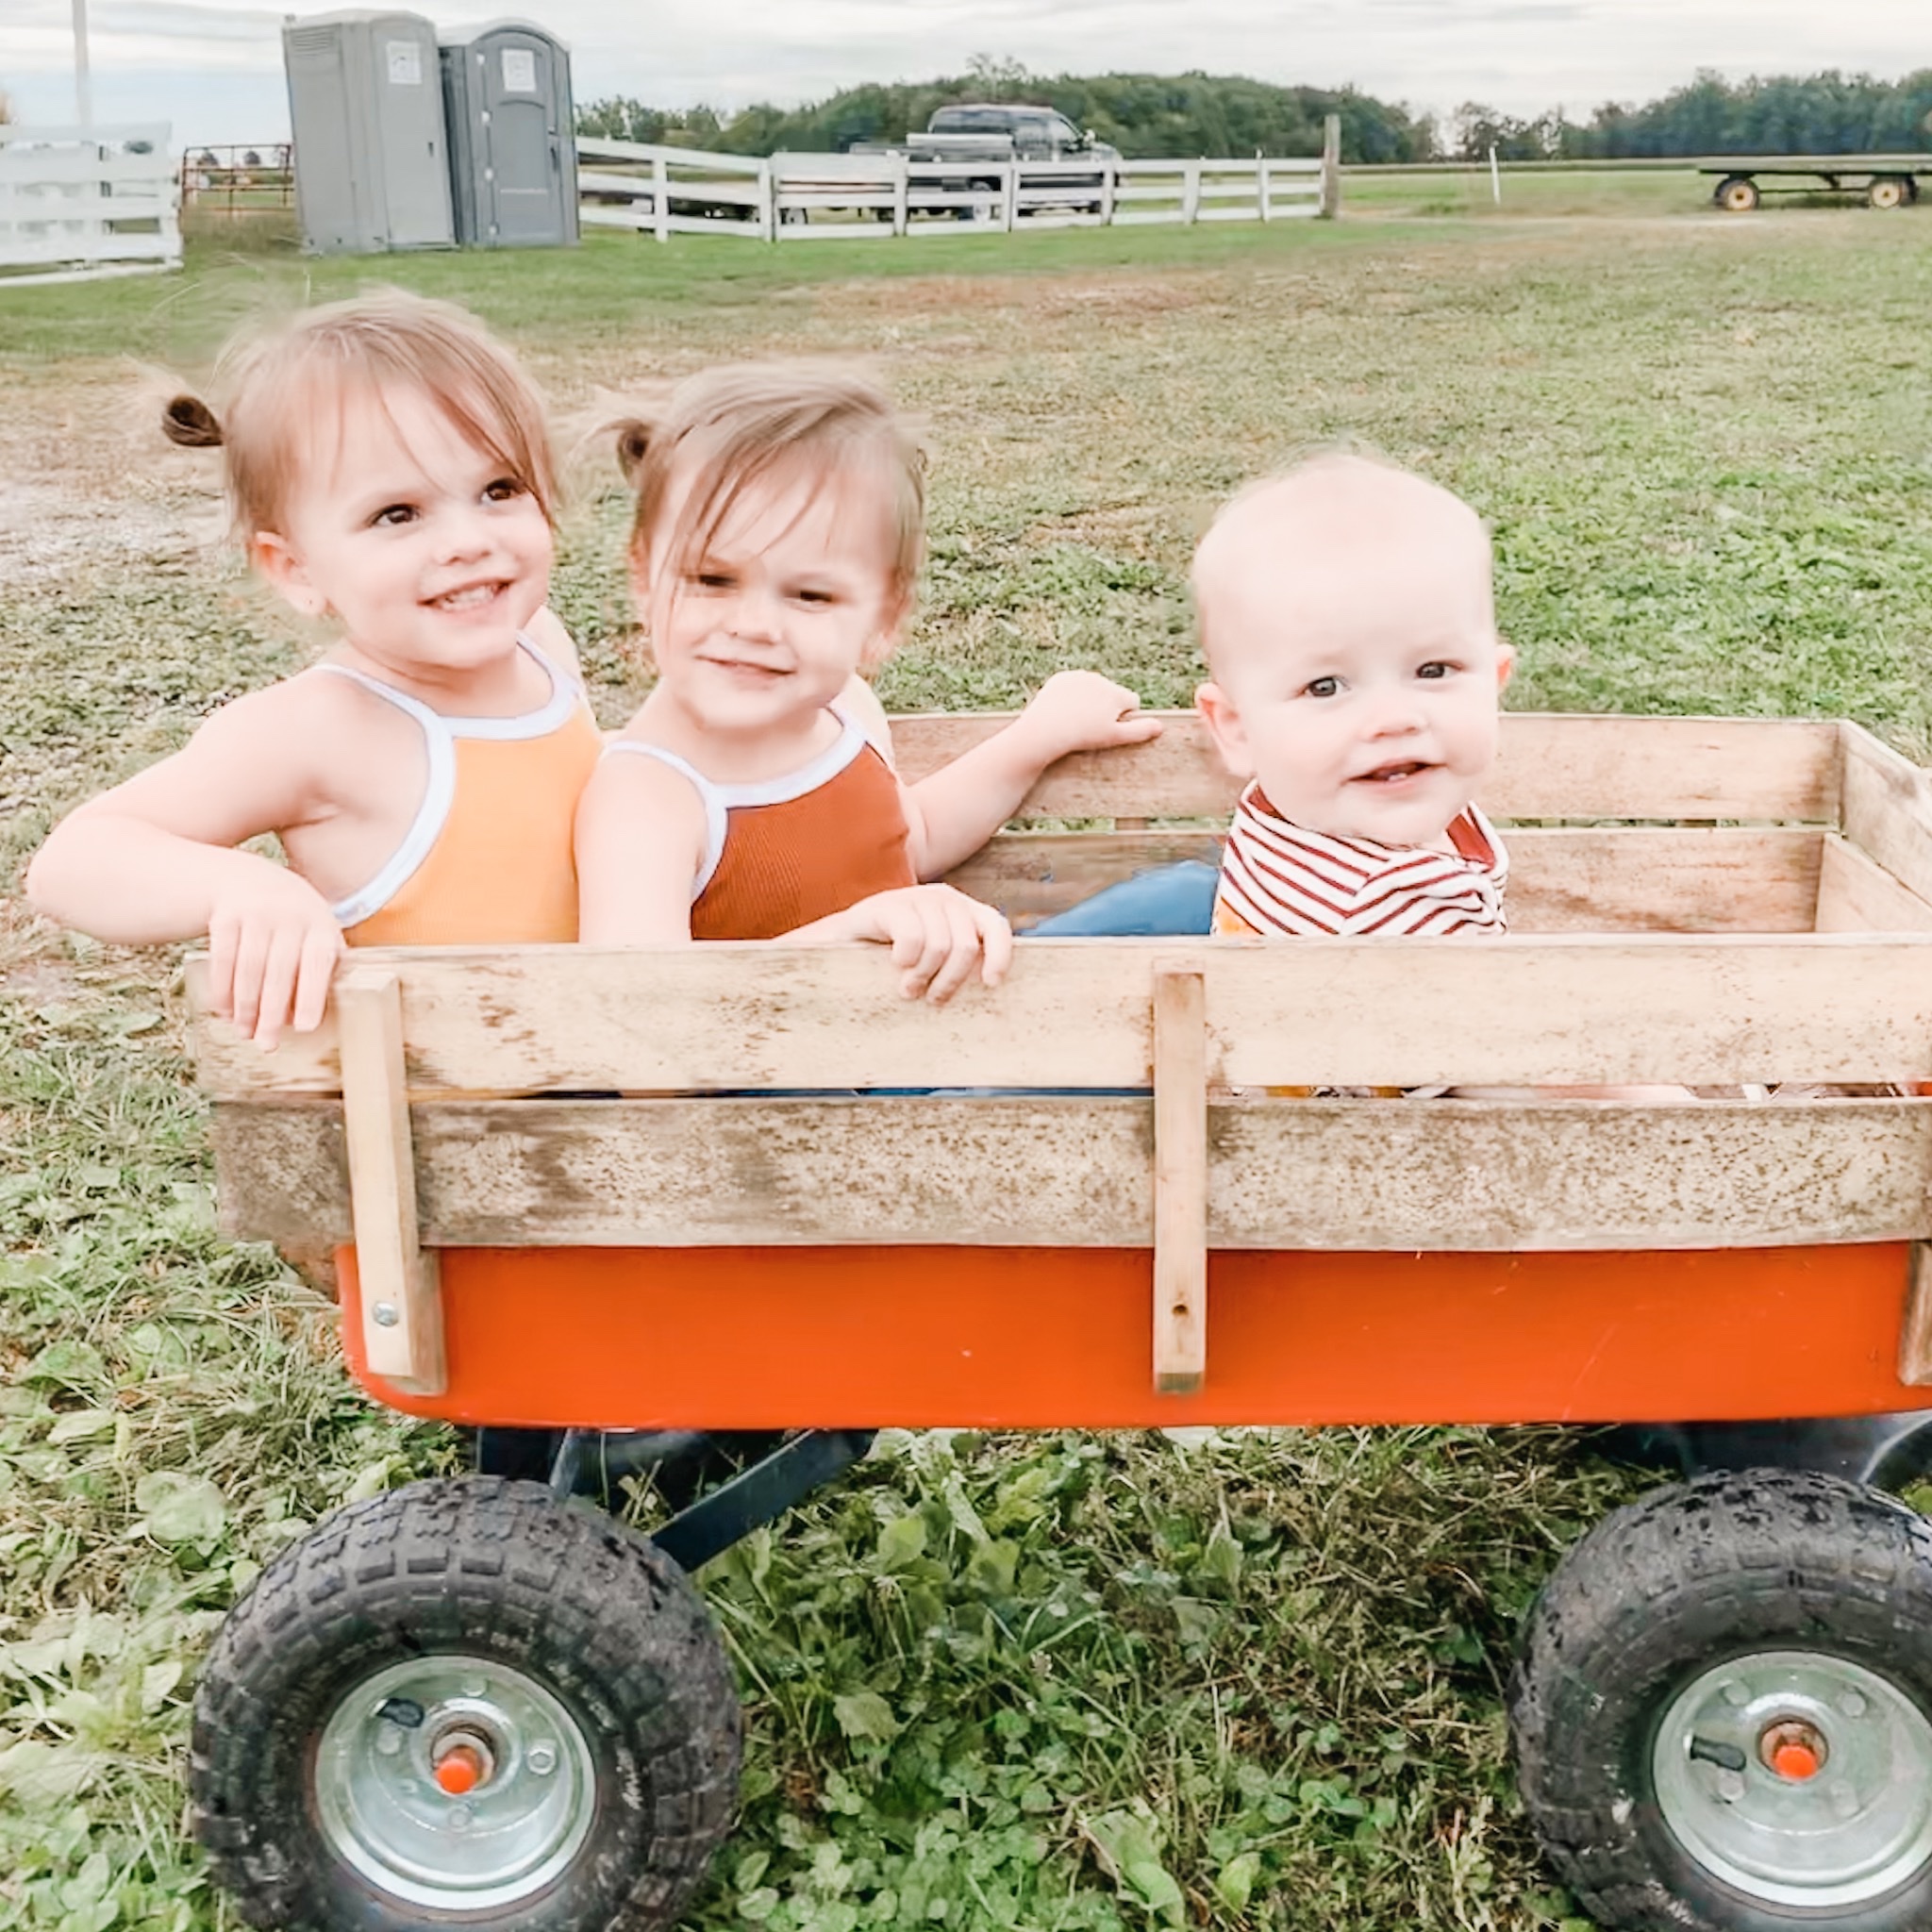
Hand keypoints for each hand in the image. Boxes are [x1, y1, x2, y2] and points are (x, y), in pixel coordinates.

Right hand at [206, 866, 343, 1049]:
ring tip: (245, 1031)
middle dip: (271, 1014)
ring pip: (249, 970)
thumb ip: (325, 964)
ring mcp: (256, 914)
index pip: (318, 964)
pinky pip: (223, 960)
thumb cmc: (295, 919)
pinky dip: (222, 989)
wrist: (249, 877)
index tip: (304, 1028)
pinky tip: (224, 1011)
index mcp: (320, 925)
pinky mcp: (226, 916)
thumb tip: (331, 1012)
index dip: (311, 997)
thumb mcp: (317, 930)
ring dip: (245, 1007)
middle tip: (266, 1044)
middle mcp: (290, 916)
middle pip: (279, 973)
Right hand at [821, 885, 1013, 1001]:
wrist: (840, 945)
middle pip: (965, 945)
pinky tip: (894, 964)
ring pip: (939, 946)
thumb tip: (994, 990)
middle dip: (950, 980)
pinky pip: (912, 938)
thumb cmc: (891, 961)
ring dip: (923, 975)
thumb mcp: (933, 961)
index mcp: (962, 911)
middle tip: (931, 999)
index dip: (1000, 955)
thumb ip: (959, 964)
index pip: (995, 926)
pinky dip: (905, 960)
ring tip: (908, 989)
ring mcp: (916, 898)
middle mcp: (944, 898)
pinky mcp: (889, 905)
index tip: (990, 984)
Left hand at [1017, 671, 1163, 763]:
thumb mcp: (1114, 737)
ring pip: (1093, 688)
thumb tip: (1161, 726)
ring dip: (1090, 700)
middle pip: (1112, 693)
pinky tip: (1063, 710)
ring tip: (1076, 719)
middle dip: (1106, 707)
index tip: (1108, 728)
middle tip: (1090, 726)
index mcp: (1117, 693)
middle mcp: (1102, 680)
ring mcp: (1081, 676)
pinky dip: (1071, 696)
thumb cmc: (1082, 736)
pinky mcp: (1062, 677)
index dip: (1123, 717)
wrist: (1045, 729)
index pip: (1132, 702)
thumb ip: (1139, 731)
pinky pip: (1073, 685)